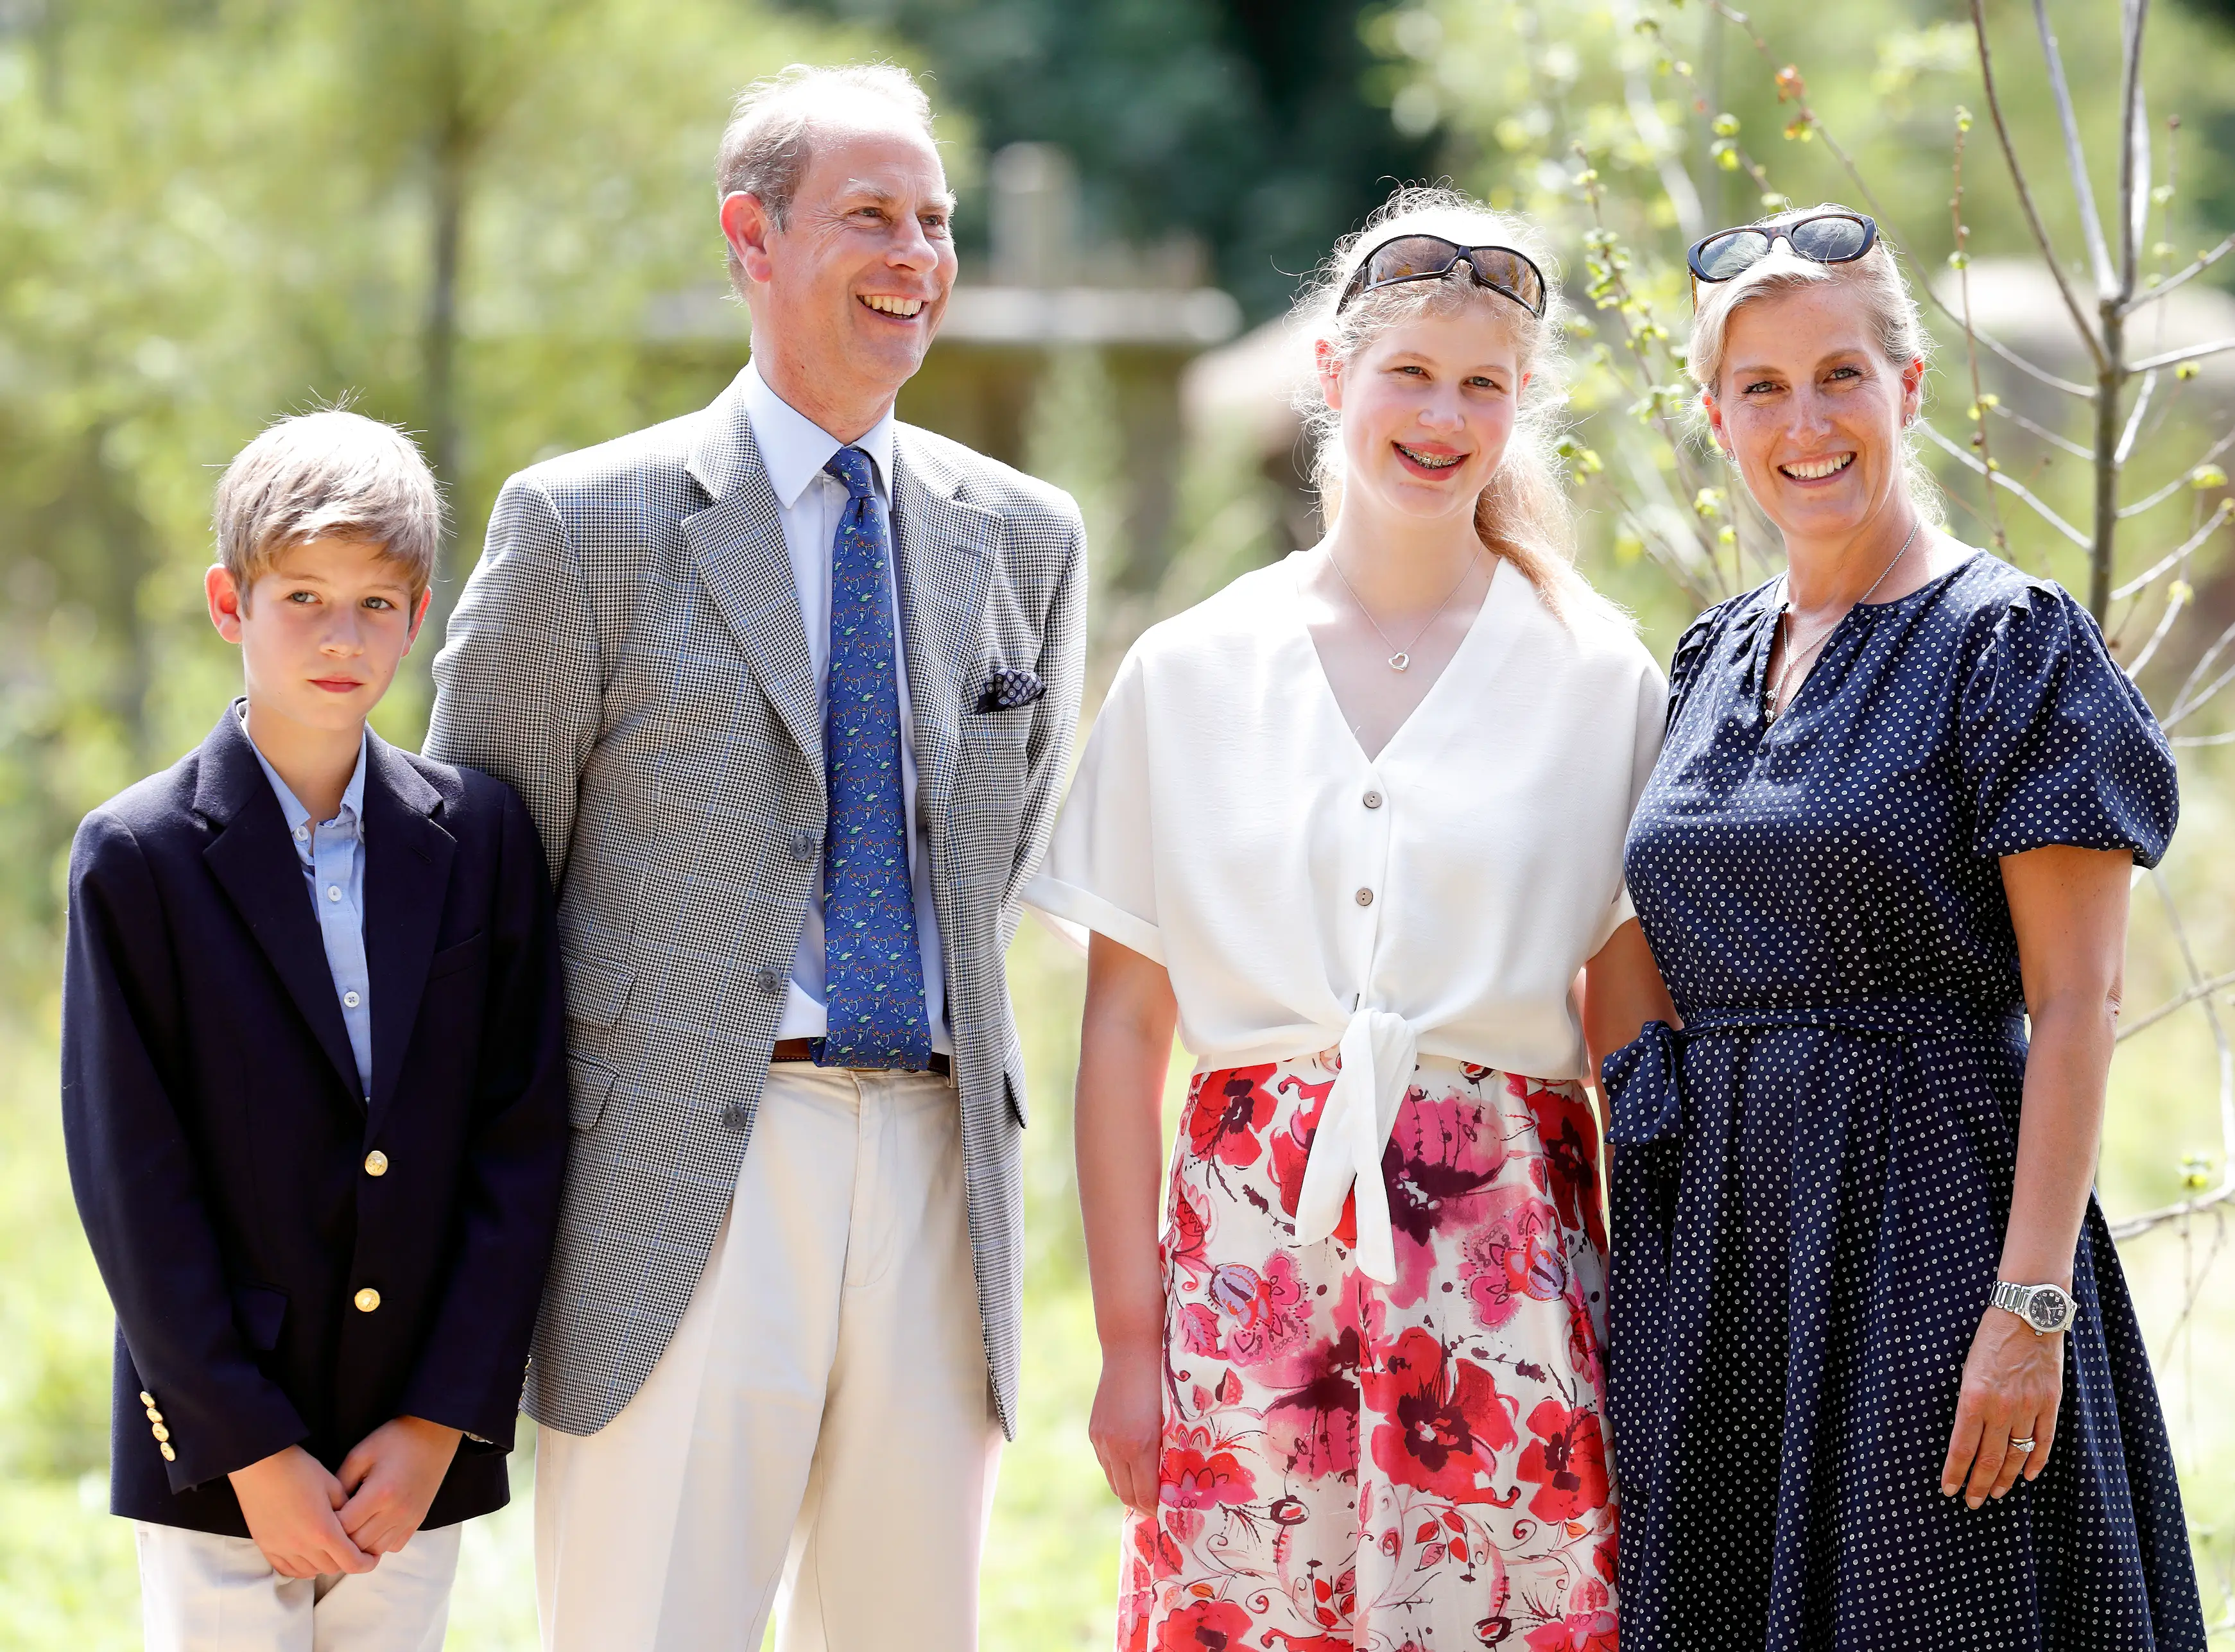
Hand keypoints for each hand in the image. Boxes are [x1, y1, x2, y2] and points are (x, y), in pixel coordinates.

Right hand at [229, 1444, 376, 1578]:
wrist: (260, 1465)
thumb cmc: (299, 1470)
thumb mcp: (333, 1485)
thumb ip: (347, 1509)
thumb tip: (352, 1524)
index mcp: (324, 1531)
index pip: (351, 1562)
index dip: (366, 1563)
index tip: (372, 1557)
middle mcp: (302, 1546)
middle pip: (331, 1568)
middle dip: (347, 1561)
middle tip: (353, 1549)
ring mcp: (281, 1548)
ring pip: (310, 1571)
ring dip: (324, 1565)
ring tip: (331, 1551)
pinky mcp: (265, 1546)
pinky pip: (286, 1569)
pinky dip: (302, 1568)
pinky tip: (309, 1558)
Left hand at [336, 1416, 462, 1555]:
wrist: (434, 1433)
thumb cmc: (394, 1440)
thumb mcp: (359, 1455)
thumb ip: (340, 1484)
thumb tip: (327, 1510)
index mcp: (380, 1493)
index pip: (344, 1527)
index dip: (327, 1526)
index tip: (320, 1517)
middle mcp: (396, 1511)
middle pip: (358, 1544)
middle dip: (341, 1539)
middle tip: (330, 1527)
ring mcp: (410, 1518)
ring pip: (376, 1550)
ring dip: (360, 1544)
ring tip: (351, 1530)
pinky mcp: (419, 1520)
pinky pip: (394, 1546)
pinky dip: (380, 1543)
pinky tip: (373, 1527)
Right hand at [1089, 1341, 1164, 1517]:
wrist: (1131, 1351)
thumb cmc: (1162, 1383)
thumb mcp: (1170, 1421)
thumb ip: (1167, 1451)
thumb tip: (1170, 1482)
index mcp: (1140, 1446)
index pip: (1145, 1495)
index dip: (1156, 1508)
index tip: (1168, 1512)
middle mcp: (1116, 1447)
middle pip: (1125, 1494)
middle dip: (1142, 1504)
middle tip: (1158, 1507)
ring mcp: (1101, 1439)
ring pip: (1113, 1480)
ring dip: (1128, 1489)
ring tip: (1146, 1490)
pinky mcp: (1094, 1431)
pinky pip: (1105, 1463)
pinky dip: (1118, 1471)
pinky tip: (1132, 1466)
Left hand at [1940, 1306, 2062, 1508]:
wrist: (2027, 1314)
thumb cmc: (1989, 1339)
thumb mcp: (1967, 1369)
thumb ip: (1968, 1403)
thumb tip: (1964, 1436)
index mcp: (1974, 1397)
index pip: (1962, 1447)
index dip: (1955, 1472)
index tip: (1948, 1489)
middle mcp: (2002, 1407)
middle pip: (1989, 1458)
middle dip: (1979, 1484)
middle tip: (1971, 1502)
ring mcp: (2029, 1407)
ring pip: (2016, 1454)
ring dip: (2005, 1478)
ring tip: (1995, 1494)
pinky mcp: (2051, 1404)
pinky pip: (2044, 1441)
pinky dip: (2035, 1461)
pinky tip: (2026, 1475)